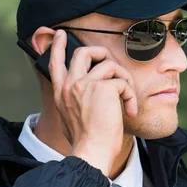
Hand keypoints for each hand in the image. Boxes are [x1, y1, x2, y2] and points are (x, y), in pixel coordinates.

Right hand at [49, 29, 137, 175]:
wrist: (91, 152)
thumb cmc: (85, 142)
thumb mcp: (70, 119)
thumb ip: (73, 104)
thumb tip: (85, 99)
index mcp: (61, 93)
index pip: (55, 63)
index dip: (58, 46)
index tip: (61, 34)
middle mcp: (70, 85)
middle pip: (84, 52)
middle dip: (101, 53)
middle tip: (113, 64)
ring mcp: (85, 84)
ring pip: (110, 65)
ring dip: (124, 80)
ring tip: (127, 100)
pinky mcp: (103, 87)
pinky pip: (123, 81)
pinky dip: (131, 95)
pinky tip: (129, 111)